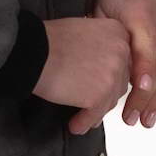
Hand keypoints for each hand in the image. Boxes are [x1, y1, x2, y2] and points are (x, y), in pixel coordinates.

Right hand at [33, 14, 134, 134]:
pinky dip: (85, 121)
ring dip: (96, 109)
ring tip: (84, 117)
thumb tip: (102, 65)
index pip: (123, 58)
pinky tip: (76, 125)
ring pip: (111, 99)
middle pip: (119, 80)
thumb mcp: (83, 30)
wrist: (32, 53)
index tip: (99, 81)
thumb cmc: (48, 41)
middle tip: (90, 100)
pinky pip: (96, 114)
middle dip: (105, 92)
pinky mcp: (100, 96)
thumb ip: (99, 45)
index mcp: (117, 32)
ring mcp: (112, 75)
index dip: (109, 72)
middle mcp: (121, 52)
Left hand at [87, 0, 155, 128]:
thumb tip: (111, 75)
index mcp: (140, 10)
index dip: (144, 68)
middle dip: (149, 94)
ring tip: (148, 120)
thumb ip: (107, 42)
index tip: (138, 90)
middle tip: (134, 118)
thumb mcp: (97, 16)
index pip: (147, 44)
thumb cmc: (105, 1)